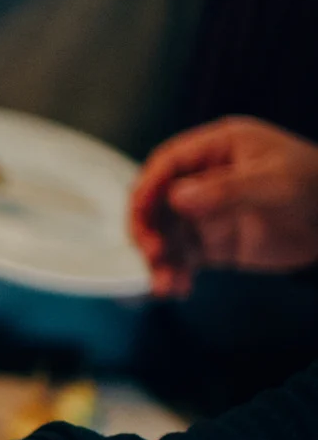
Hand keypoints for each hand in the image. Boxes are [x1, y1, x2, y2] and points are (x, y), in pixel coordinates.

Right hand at [129, 117, 317, 297]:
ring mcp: (206, 213)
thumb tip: (175, 198)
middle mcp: (204, 179)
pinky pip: (182, 259)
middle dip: (149, 229)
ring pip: (165, 235)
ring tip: (165, 284)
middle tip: (153, 253)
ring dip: (159, 260)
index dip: (149, 186)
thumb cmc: (316, 185)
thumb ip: (226, 188)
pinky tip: (177, 289)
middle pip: (157, 201)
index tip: (140, 213)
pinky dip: (175, 273)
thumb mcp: (276, 181)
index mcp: (218, 149)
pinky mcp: (213, 244)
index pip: (168, 164)